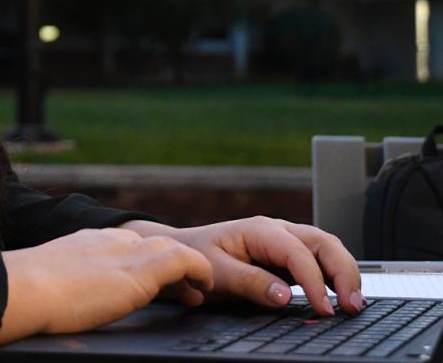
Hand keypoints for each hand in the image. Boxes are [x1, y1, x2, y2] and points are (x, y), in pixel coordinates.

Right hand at [0, 228, 213, 345]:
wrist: (25, 287)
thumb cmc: (25, 294)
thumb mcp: (45, 281)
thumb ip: (58, 283)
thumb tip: (48, 302)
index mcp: (84, 242)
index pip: (124, 242)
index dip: (142, 259)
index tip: (152, 280)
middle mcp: (107, 241)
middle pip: (150, 243)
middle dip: (170, 263)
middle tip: (184, 286)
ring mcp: (123, 254)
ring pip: (169, 248)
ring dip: (189, 267)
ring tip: (201, 289)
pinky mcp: (138, 273)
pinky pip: (181, 260)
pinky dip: (198, 269)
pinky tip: (204, 287)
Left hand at [119, 217, 362, 316]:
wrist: (184, 249)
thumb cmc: (197, 256)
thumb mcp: (218, 271)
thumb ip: (251, 283)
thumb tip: (286, 296)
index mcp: (259, 230)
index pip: (297, 252)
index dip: (315, 281)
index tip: (325, 309)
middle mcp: (277, 230)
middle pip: (323, 242)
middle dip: (344, 271)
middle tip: (353, 305)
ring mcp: (285, 239)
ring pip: (327, 247)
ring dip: (344, 272)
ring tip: (354, 303)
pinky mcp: (287, 253)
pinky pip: (319, 258)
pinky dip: (335, 274)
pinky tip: (340, 296)